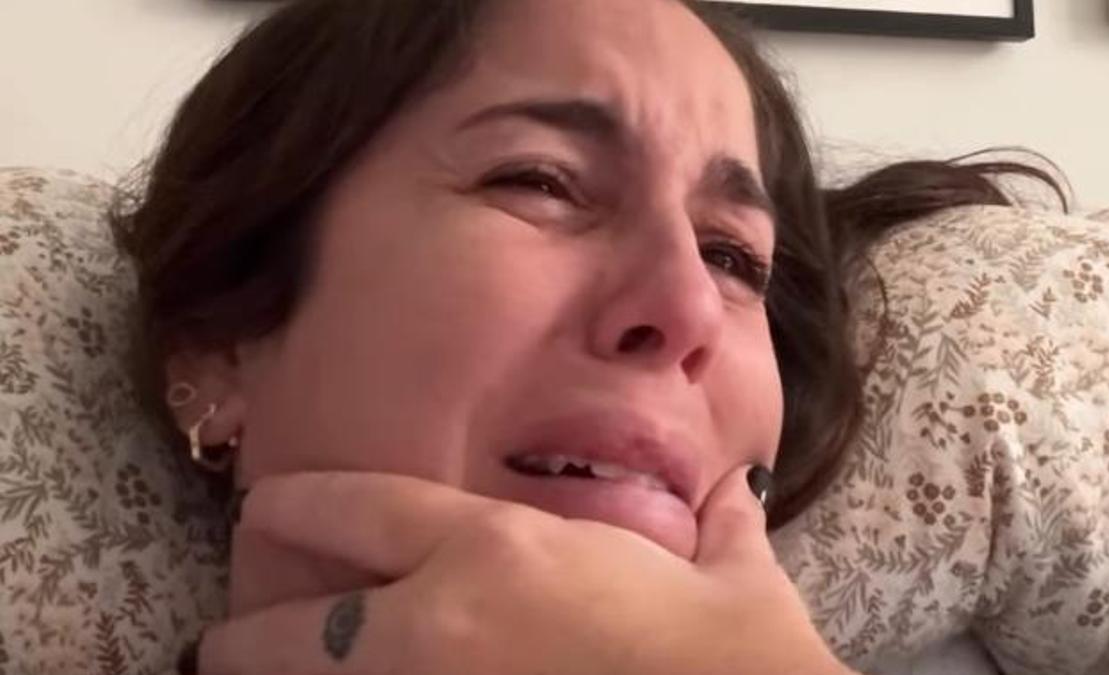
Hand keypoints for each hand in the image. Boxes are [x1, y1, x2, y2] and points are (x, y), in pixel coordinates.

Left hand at [197, 467, 850, 674]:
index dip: (299, 505)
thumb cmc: (739, 651)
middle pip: (290, 625)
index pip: (359, 508)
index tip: (267, 508)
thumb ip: (718, 527)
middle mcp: (439, 620)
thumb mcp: (732, 575)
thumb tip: (733, 491)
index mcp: (501, 550)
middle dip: (248, 632)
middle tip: (229, 639)